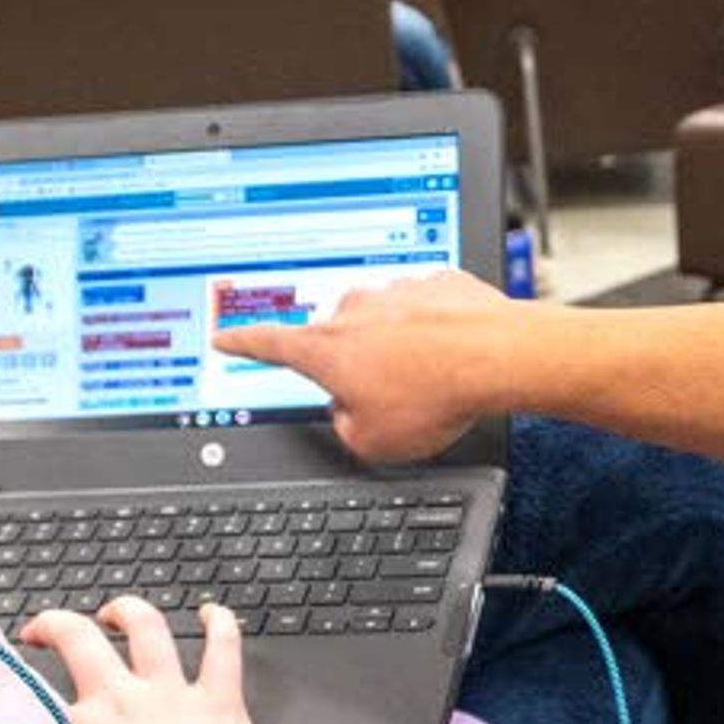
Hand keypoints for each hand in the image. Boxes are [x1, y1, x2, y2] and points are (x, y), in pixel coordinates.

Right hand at [17, 599, 270, 723]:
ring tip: (120, 613)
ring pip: (148, 628)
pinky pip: (223, 647)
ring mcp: (173, 696)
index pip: (38, 690)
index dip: (22, 679)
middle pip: (80, 638)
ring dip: (130, 612)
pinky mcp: (221, 704)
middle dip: (57, 624)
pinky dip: (221, 623)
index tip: (17, 676)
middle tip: (49, 629)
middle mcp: (123, 702)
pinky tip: (214, 613)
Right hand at [211, 271, 524, 463]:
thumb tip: (350, 413)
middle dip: (358, 366)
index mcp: (326, 347)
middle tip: (391, 394)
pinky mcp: (434, 280)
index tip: (224, 335)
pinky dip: (435, 330)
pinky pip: (425, 309)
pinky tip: (456, 354)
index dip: (241, 343)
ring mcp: (394, 288)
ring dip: (400, 347)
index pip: (267, 343)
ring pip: (385, 323)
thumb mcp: (375, 442)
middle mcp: (352, 309)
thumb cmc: (436, 397)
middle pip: (337, 338)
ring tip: (433, 377)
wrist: (498, 355)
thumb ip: (346, 427)